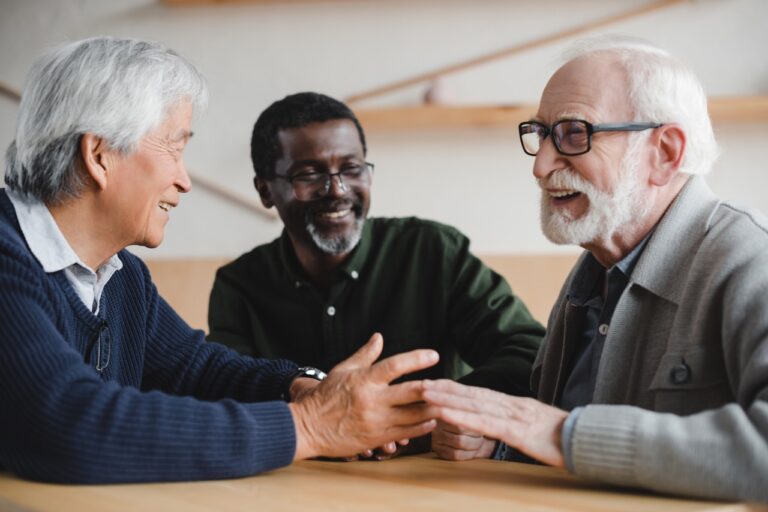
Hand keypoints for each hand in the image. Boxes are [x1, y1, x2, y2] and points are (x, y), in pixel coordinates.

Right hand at [289, 333, 438, 459]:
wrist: (308, 427)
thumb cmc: (325, 396)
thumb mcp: (343, 370)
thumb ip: (365, 354)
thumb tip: (379, 337)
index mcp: (364, 380)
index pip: (395, 365)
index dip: (417, 359)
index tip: (434, 355)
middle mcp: (373, 400)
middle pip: (412, 392)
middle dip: (433, 387)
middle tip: (449, 383)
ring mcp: (376, 421)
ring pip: (414, 415)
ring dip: (433, 409)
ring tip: (447, 402)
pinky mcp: (377, 438)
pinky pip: (406, 433)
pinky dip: (422, 427)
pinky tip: (432, 421)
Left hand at [423, 379, 567, 466]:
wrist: (591, 440)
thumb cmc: (564, 439)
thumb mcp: (536, 428)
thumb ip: (518, 424)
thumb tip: (503, 425)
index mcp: (514, 405)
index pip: (479, 394)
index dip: (455, 388)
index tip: (434, 383)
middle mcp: (511, 405)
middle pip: (471, 395)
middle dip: (444, 389)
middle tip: (419, 384)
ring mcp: (514, 416)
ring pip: (474, 405)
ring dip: (447, 399)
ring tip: (425, 394)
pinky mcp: (517, 431)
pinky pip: (485, 423)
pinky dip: (462, 417)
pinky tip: (445, 414)